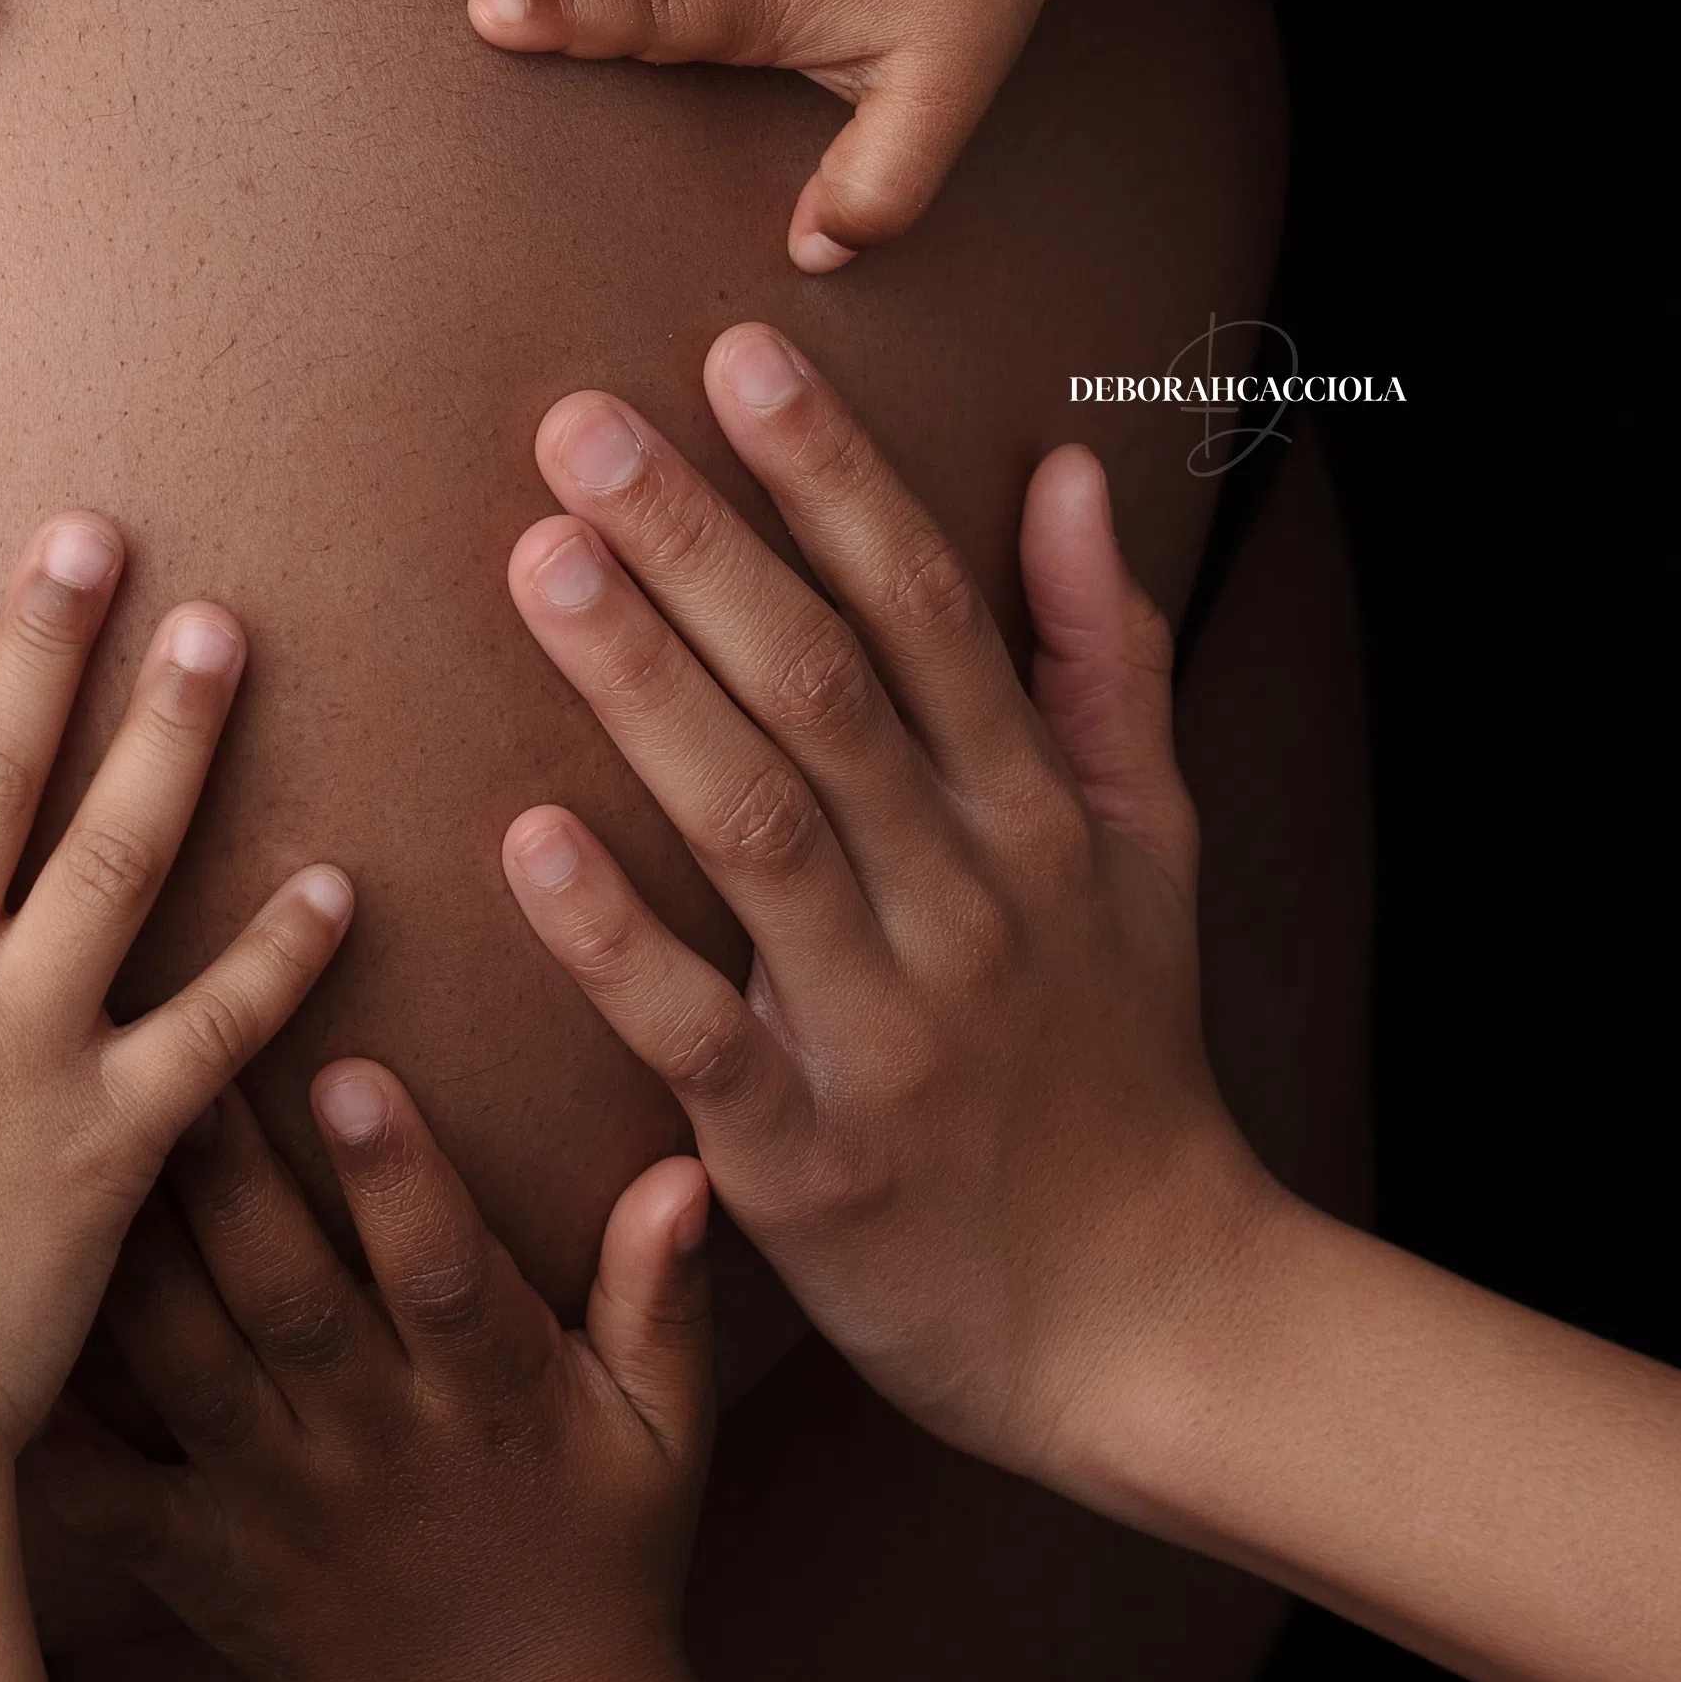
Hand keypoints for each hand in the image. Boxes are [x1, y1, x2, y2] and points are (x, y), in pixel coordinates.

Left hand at [35, 1074, 708, 1681]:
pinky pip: (115, 1497)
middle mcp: (376, 1445)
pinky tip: (11, 1332)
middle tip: (174, 1049)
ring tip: (78, 1137)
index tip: (347, 1068)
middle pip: (292, 1299)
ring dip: (137, 1261)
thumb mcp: (662, 1433)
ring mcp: (280, 1505)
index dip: (398, 1177)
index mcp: (489, 1401)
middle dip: (231, 1177)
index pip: (445, 1274)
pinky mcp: (210, 1562)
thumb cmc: (598, 1544)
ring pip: (192, 1370)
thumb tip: (688, 1174)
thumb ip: (663, 1299)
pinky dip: (58, 1426)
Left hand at [490, 330, 1284, 1477]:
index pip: (926, 612)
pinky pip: (695, 1033)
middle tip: (578, 422)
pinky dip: (615, 937)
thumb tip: (1069, 467)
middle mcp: (964, 902)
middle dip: (703, 544)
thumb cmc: (1126, 1066)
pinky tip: (524, 842)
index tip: (740, 352)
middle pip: (823, 690)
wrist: (1156, 1329)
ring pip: (755, 829)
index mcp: (1034, 820)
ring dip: (645, 690)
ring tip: (541, 562)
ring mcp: (883, 1028)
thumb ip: (1100, 657)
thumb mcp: (1152, 852)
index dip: (834, 477)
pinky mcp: (805, 1159)